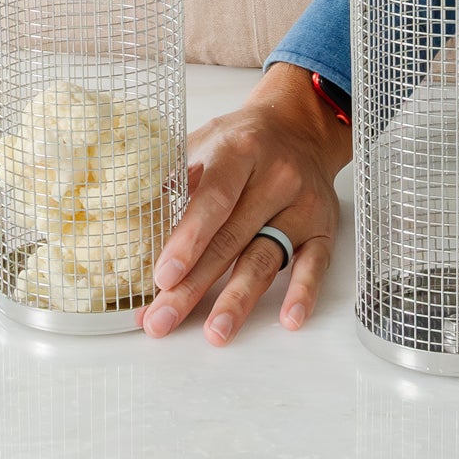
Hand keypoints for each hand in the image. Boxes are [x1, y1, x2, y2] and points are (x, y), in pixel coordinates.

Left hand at [141, 63, 351, 345]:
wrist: (297, 126)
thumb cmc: (240, 141)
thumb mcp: (205, 140)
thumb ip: (176, 176)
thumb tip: (134, 216)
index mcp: (238, 151)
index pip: (213, 200)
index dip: (187, 240)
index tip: (163, 277)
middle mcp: (275, 177)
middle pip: (231, 239)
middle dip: (194, 285)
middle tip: (163, 319)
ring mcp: (302, 205)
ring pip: (266, 258)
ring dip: (238, 300)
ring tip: (215, 332)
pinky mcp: (323, 229)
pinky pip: (315, 264)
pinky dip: (302, 292)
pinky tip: (289, 319)